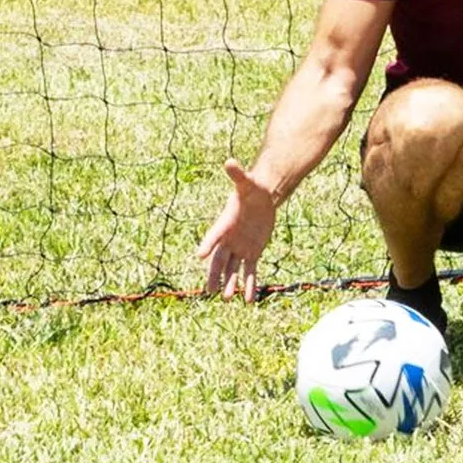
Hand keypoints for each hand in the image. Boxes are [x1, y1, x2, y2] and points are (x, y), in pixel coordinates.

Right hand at [196, 159, 278, 301]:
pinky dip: (248, 285)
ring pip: (232, 270)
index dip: (208, 244)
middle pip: (219, 260)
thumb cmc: (252, 190)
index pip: (214, 236)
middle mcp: (229, 239)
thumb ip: (238, 175)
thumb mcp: (247, 183)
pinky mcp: (252, 253)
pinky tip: (247, 300)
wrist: (262, 198)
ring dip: (230, 284)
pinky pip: (249, 271)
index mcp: (224, 224)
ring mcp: (239, 248)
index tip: (200, 255)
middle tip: (208, 291)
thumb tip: (230, 161)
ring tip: (227, 299)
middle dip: (214, 275)